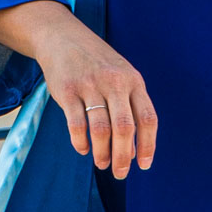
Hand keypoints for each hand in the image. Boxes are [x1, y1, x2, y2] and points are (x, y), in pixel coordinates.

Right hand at [0, 2, 156, 179]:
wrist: (63, 38)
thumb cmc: (97, 63)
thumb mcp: (121, 76)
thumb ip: (130, 107)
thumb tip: (133, 150)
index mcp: (133, 81)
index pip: (147, 118)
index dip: (148, 145)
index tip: (144, 165)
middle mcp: (114, 82)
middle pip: (125, 128)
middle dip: (124, 156)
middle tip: (120, 173)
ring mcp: (90, 86)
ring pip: (101, 130)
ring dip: (102, 153)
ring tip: (102, 164)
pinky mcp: (67, 90)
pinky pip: (76, 124)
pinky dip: (81, 142)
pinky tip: (83, 149)